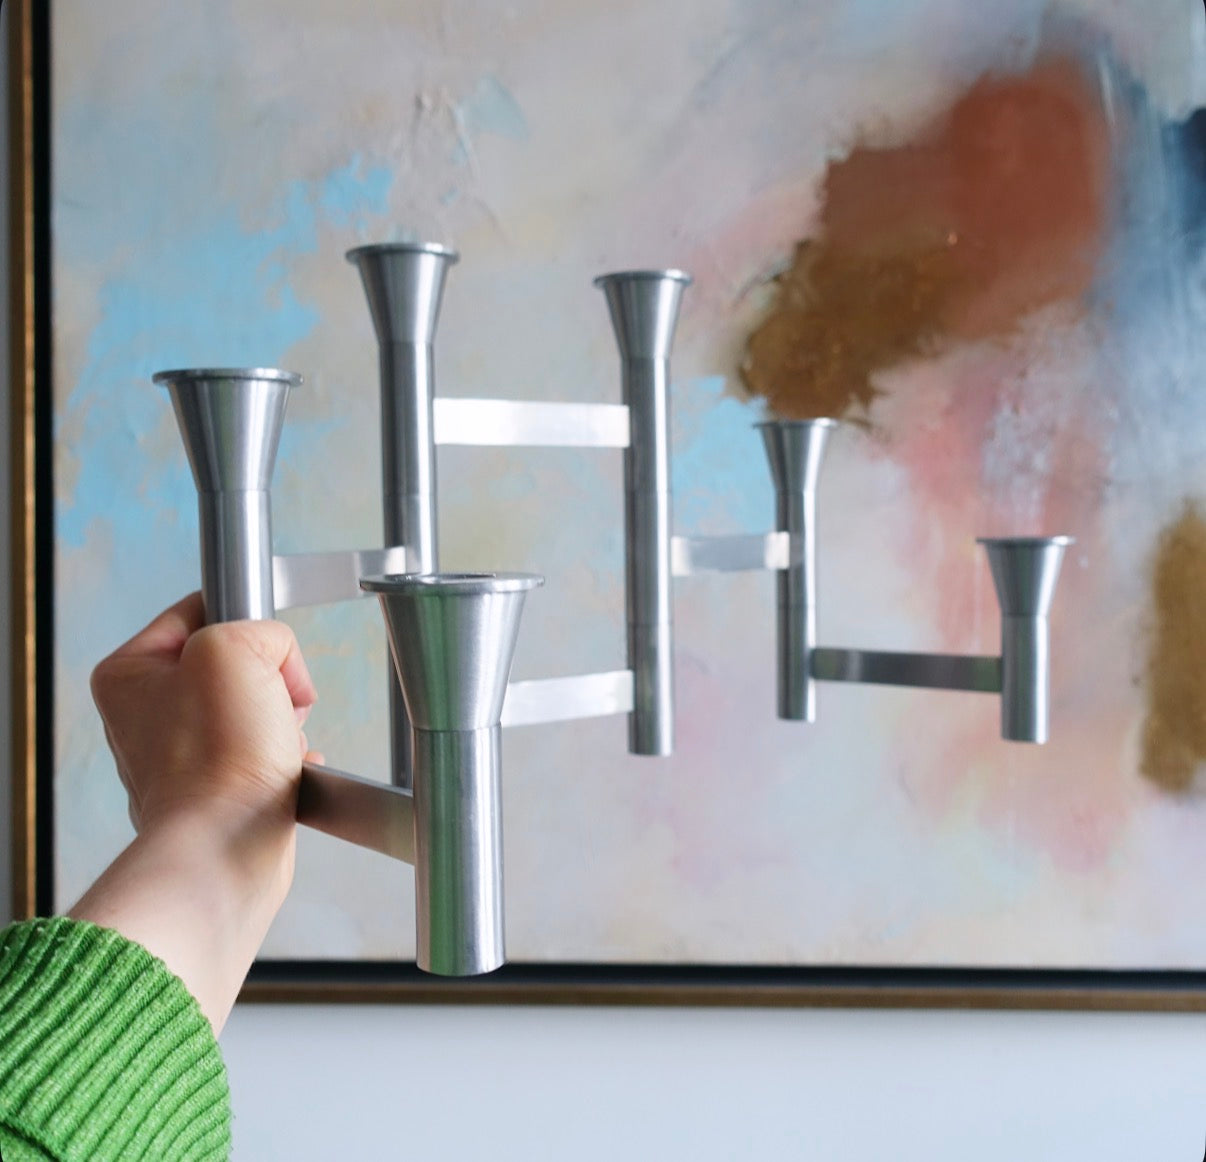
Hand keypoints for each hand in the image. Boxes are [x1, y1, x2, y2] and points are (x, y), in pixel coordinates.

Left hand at [91, 591, 316, 834]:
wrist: (228, 844)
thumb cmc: (217, 757)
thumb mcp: (236, 647)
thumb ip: (260, 630)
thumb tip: (279, 660)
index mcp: (127, 673)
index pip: (199, 610)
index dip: (244, 622)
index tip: (261, 652)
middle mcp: (146, 714)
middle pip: (234, 662)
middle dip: (271, 679)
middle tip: (270, 702)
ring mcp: (180, 754)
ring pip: (255, 706)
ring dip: (282, 720)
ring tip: (278, 742)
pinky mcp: (215, 788)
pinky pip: (264, 750)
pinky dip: (286, 755)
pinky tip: (287, 767)